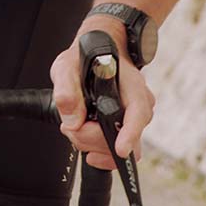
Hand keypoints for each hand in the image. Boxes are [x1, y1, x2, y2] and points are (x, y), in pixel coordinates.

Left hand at [49, 21, 154, 170]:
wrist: (96, 54)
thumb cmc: (86, 58)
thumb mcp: (67, 66)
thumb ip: (66, 90)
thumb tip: (72, 120)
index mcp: (130, 84)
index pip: (137, 112)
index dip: (130, 133)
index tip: (120, 149)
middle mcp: (139, 103)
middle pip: (126, 137)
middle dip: (92, 139)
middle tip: (71, 126)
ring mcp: (134, 118)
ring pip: (120, 147)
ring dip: (92, 144)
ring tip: (74, 127)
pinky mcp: (126, 128)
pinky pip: (117, 151)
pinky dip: (100, 152)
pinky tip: (85, 141)